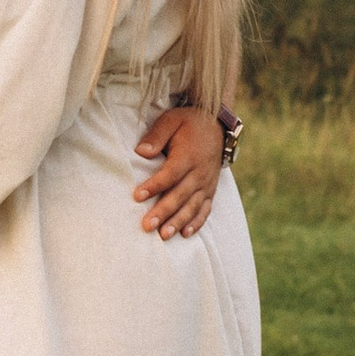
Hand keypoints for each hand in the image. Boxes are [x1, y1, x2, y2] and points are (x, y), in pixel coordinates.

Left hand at [132, 104, 226, 239]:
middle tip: (147, 226)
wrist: (217, 126)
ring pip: (192, 206)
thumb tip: (141, 152)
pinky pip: (205, 209)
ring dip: (178, 222)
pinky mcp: (211, 191)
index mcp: (188, 156)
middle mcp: (199, 173)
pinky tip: (185, 234)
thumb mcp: (172, 120)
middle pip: (180, 195)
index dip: (154, 186)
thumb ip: (156, 135)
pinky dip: (196, 223)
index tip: (137, 196)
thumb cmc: (189, 122)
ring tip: (163, 235)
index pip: (170, 174)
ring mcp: (207, 184)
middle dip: (164, 212)